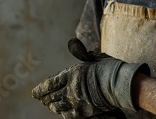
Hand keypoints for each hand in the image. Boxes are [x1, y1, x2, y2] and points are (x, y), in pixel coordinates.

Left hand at [31, 38, 148, 118]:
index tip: (35, 93)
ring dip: (52, 106)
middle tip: (42, 99)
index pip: (50, 83)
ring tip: (50, 105)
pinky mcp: (83, 111)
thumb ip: (81, 54)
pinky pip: (67, 114)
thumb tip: (73, 43)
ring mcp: (76, 101)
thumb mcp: (94, 58)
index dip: (40, 89)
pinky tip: (62, 111)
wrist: (121, 84)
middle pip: (51, 96)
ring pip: (57, 106)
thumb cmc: (110, 69)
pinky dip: (63, 113)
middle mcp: (71, 88)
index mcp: (72, 73)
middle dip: (45, 98)